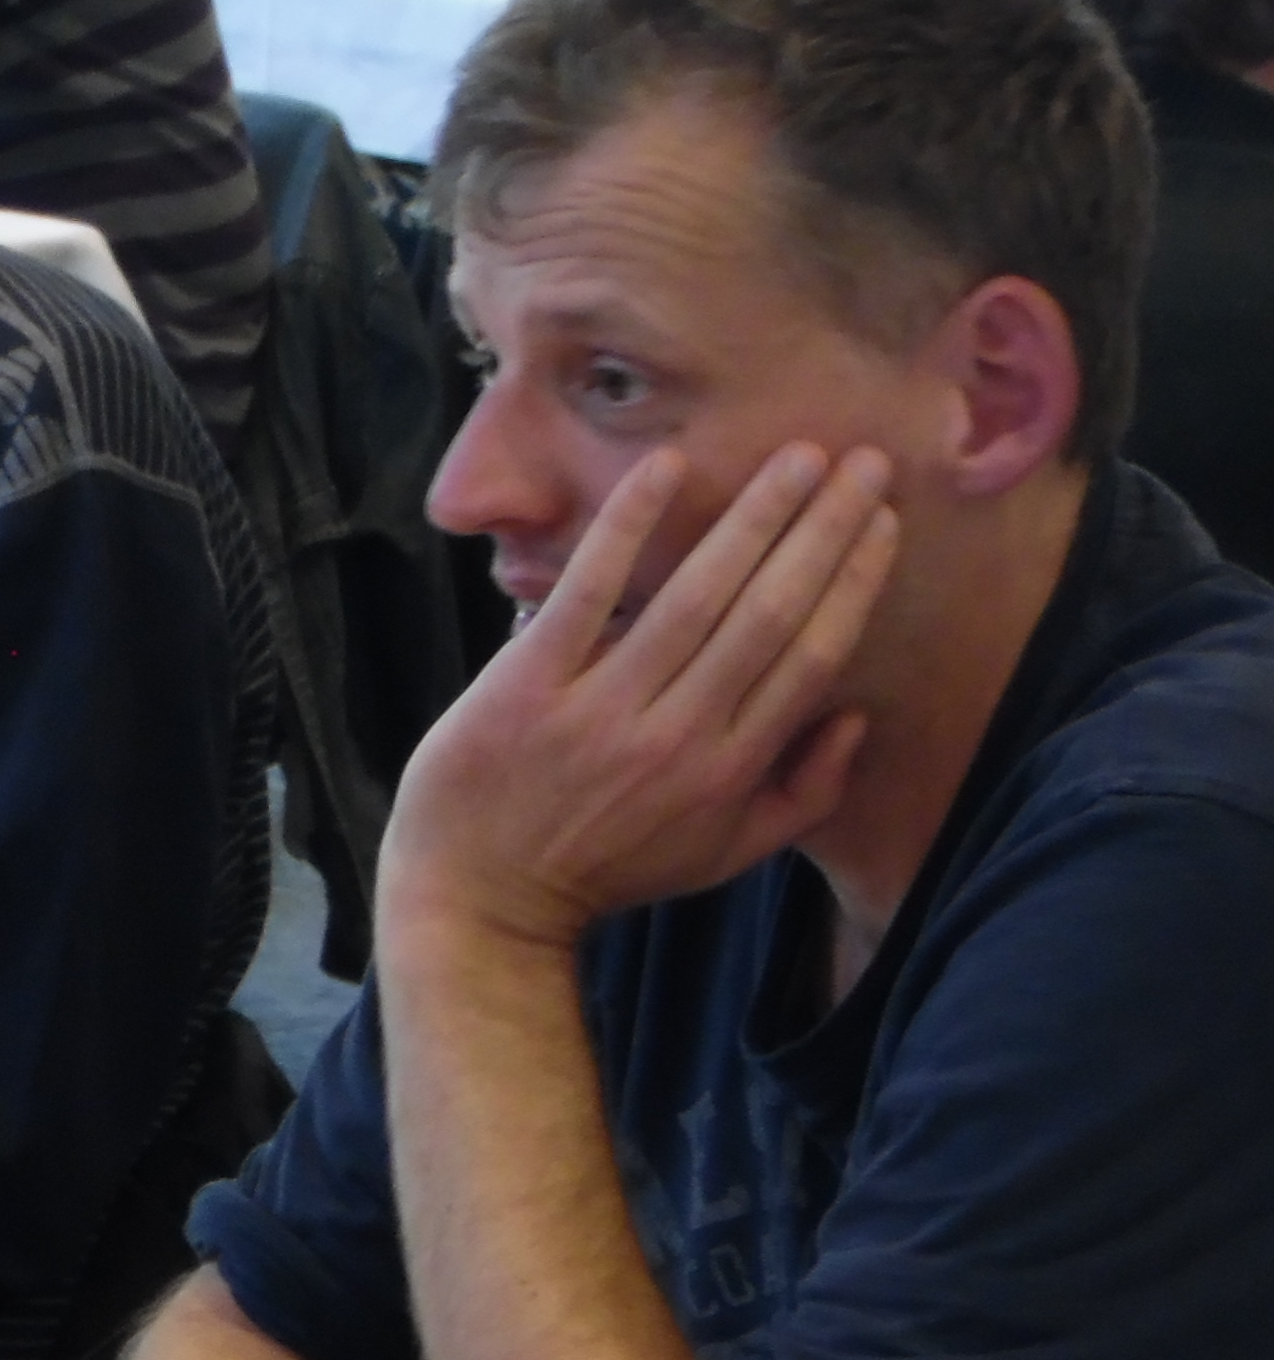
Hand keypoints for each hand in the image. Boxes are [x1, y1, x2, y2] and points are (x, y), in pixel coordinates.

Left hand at [379, 442, 898, 955]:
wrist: (478, 903)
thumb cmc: (606, 870)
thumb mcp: (720, 855)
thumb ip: (801, 795)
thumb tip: (858, 718)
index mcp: (730, 769)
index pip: (814, 655)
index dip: (854, 580)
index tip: (881, 519)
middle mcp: (678, 736)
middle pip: (772, 612)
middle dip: (825, 530)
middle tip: (863, 460)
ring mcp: (602, 709)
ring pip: (699, 595)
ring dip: (756, 516)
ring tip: (798, 456)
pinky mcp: (528, 686)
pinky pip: (589, 592)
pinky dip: (629, 527)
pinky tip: (668, 467)